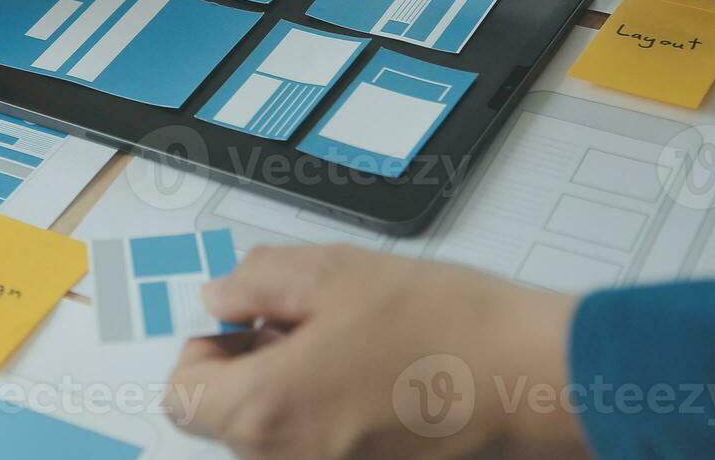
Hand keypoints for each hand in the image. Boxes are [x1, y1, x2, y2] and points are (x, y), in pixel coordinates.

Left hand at [167, 246, 586, 459]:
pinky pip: (320, 448)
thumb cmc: (443, 326)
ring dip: (290, 391)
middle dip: (251, 369)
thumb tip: (222, 296)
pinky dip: (330, 415)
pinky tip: (374, 374)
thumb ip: (257, 282)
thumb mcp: (333, 273)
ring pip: (276, 436)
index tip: (242, 324)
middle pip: (228, 420)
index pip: (183, 395)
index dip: (204, 350)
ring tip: (347, 343)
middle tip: (299, 323)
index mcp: (265, 411)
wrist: (531, 375)